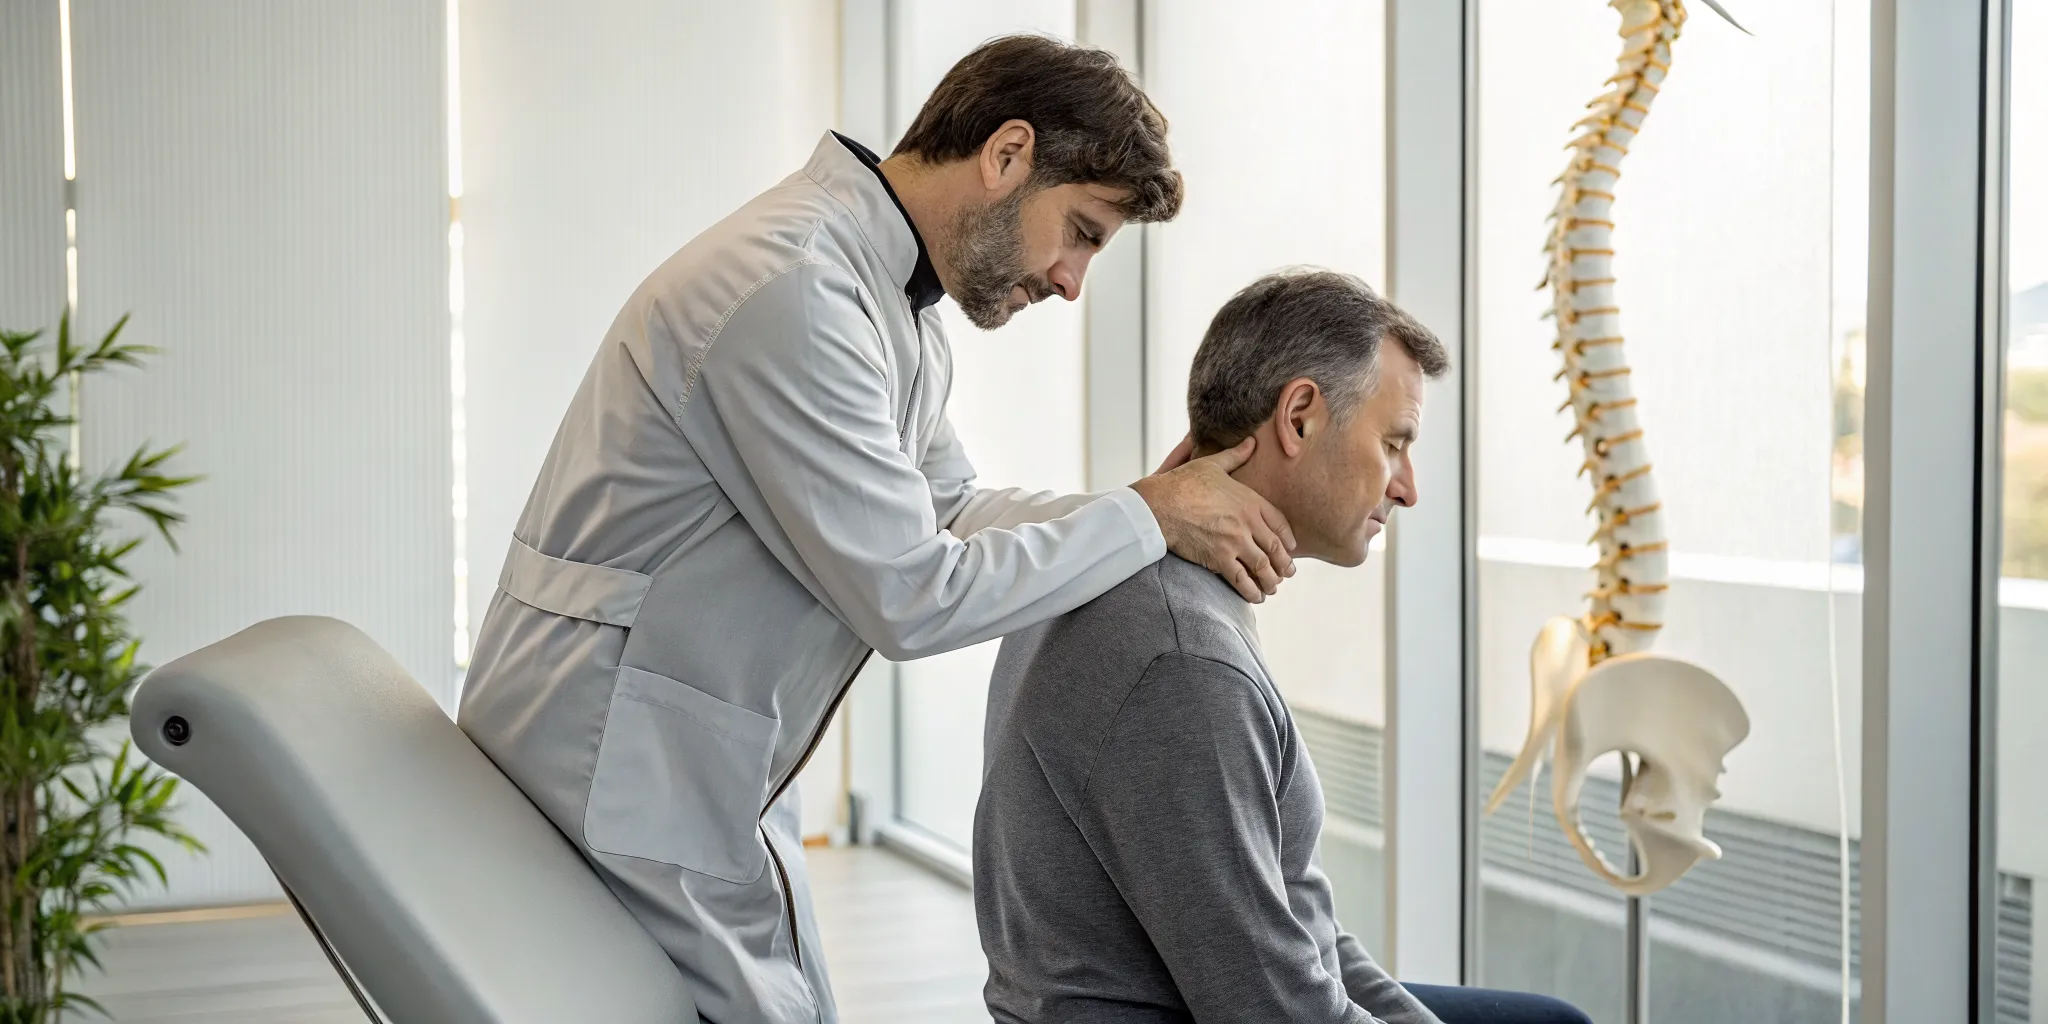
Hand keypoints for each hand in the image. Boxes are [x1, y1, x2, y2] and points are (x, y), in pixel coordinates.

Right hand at [1129, 437, 1296, 602]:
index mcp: (1250, 500)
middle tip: (1287, 574)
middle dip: (1284, 565)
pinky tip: (1255, 597)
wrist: (1160, 505)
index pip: (1279, 523)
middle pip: (1275, 549)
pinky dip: (1251, 591)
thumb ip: (1235, 456)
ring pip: (1263, 567)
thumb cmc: (1182, 483)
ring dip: (1271, 581)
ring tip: (1272, 588)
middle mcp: (1247, 523)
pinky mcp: (1219, 559)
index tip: (1290, 549)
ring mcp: (1235, 542)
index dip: (1288, 539)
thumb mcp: (1212, 465)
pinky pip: (1242, 579)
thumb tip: (1251, 442)